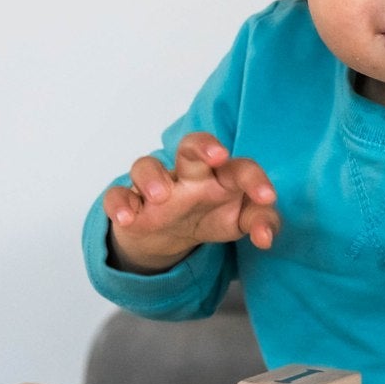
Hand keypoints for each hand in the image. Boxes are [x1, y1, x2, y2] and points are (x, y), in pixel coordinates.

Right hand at [102, 133, 280, 273]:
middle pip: (192, 147)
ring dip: (153, 177)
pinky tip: (128, 218)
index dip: (254, 179)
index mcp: (221, 176)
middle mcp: (188, 174)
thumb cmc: (212, 215)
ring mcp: (156, 185)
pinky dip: (120, 204)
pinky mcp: (129, 201)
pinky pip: (117, 195)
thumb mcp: (240, 221)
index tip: (266, 197)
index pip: (239, 167)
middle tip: (218, 155)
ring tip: (161, 196)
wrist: (170, 234)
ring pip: (147, 166)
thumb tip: (265, 237)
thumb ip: (262, 222)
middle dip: (203, 146)